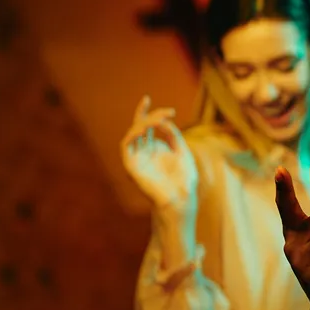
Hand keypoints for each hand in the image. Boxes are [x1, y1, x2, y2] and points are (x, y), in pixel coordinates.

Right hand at [121, 96, 197, 211]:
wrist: (181, 198)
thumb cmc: (184, 179)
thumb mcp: (182, 151)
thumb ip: (172, 135)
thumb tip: (162, 121)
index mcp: (155, 148)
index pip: (147, 126)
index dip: (150, 113)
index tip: (170, 110)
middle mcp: (144, 152)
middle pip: (138, 127)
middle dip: (148, 114)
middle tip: (164, 111)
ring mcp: (137, 158)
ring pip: (133, 134)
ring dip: (143, 123)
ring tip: (157, 121)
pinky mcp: (131, 166)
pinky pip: (125, 146)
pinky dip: (132, 135)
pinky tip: (143, 130)